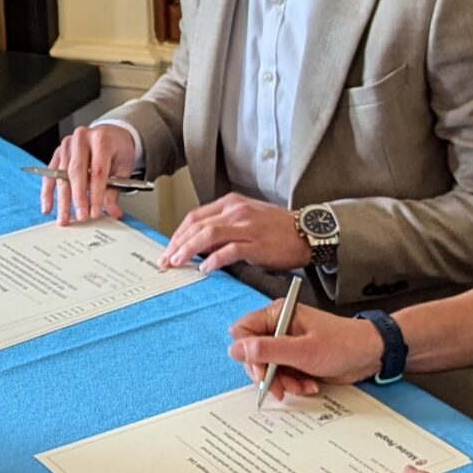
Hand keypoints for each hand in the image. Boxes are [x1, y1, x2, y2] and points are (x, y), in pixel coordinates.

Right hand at [42, 122, 136, 222]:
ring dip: (62, 200)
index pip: (97, 170)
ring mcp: (67, 145)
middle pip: (76, 172)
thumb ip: (115, 190)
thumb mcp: (123, 168)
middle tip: (81, 216)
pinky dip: (48, 192)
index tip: (95, 211)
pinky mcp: (58, 153)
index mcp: (101, 139)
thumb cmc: (117, 149)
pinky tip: (48, 207)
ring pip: (61, 175)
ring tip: (64, 217)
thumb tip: (111, 211)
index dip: (95, 194)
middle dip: (78, 198)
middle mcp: (82, 139)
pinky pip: (50, 174)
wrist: (111, 135)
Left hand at [160, 192, 310, 276]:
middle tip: (166, 260)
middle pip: (197, 225)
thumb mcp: (247, 219)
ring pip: (208, 235)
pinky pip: (229, 250)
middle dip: (177, 244)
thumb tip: (200, 246)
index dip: (178, 234)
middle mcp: (236, 211)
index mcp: (231, 203)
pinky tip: (206, 269)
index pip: (195, 216)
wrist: (306, 232)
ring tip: (178, 263)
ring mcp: (246, 226)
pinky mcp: (256, 242)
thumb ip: (224, 228)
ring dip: (189, 250)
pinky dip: (214, 260)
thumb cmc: (278, 228)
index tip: (169, 248)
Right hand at [228, 301, 382, 398]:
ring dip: (283, 382)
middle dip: (267, 374)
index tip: (261, 372)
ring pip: (268, 368)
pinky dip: (293, 384)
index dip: (247, 354)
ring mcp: (287, 344)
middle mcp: (279, 328)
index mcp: (277, 315)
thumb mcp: (303, 350)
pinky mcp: (296, 359)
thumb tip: (236, 349)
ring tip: (301, 386)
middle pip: (253, 354)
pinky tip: (309, 385)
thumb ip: (268, 350)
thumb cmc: (342, 344)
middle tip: (279, 387)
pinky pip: (283, 375)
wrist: (370, 355)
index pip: (243, 331)